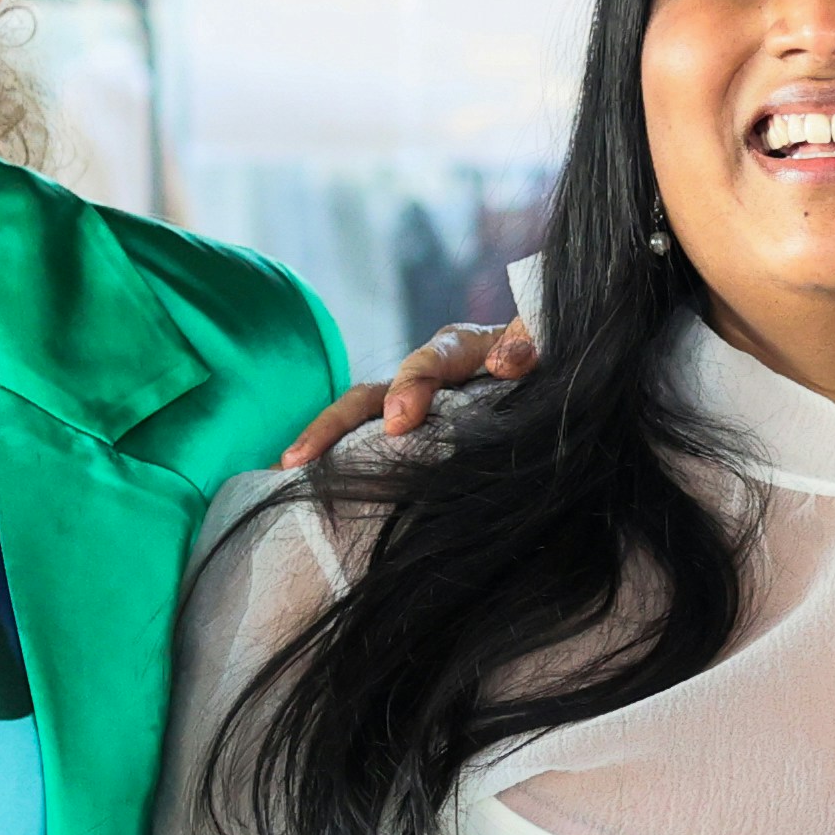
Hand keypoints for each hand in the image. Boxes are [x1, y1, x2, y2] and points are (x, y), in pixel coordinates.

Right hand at [274, 320, 541, 470]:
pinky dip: (335, 463)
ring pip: (358, 419)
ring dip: (321, 443)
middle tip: (302, 457)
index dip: (412, 385)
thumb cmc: (548, 361)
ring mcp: (410, 407)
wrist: (549, 374)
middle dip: (335, 423)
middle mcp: (425, 376)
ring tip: (285, 470)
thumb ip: (532, 345)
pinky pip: (367, 448)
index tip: (399, 420)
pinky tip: (305, 489)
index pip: (431, 360)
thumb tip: (509, 361)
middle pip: (371, 393)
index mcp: (462, 350)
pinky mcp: (409, 439)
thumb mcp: (548, 347)